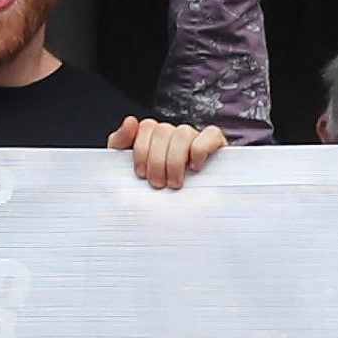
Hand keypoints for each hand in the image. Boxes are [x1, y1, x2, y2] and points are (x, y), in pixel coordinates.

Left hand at [109, 116, 226, 189]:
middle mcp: (175, 134)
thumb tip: (130, 121)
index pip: (148, 126)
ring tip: (174, 183)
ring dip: (175, 159)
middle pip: (164, 130)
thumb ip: (121, 142)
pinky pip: (211, 134)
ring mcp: (196, 138)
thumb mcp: (127, 167)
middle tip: (157, 184)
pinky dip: (201, 149)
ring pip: (184, 132)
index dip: (142, 149)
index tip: (141, 174)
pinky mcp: (217, 145)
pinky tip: (195, 167)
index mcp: (155, 136)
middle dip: (157, 160)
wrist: (175, 216)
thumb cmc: (150, 191)